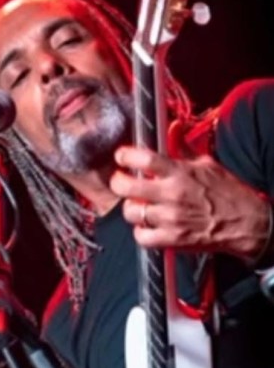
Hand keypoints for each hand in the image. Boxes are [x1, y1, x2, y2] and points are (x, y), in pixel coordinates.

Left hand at [109, 146, 270, 261]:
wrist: (248, 224)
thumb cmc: (228, 193)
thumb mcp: (207, 164)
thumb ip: (184, 148)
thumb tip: (173, 127)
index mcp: (180, 173)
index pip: (143, 159)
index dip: (125, 156)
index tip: (122, 157)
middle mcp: (172, 194)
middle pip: (126, 187)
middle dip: (119, 182)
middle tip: (122, 181)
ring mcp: (170, 218)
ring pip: (130, 212)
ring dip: (131, 208)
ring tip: (139, 205)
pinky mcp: (172, 240)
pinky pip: (141, 236)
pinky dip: (141, 231)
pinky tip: (148, 225)